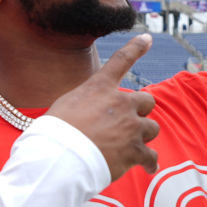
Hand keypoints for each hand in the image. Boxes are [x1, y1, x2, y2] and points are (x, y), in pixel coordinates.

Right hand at [47, 33, 159, 180]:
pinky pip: (151, 157)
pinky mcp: (135, 150)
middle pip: (147, 100)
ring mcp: (131, 126)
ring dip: (143, 136)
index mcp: (100, 88)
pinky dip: (149, 163)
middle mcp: (120, 103)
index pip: (121, 60)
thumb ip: (85, 103)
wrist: (58, 159)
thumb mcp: (65, 106)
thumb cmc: (53, 134)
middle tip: (128, 124)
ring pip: (152, 128)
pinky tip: (147, 167)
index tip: (147, 38)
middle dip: (140, 111)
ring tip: (129, 148)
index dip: (136, 47)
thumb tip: (89, 114)